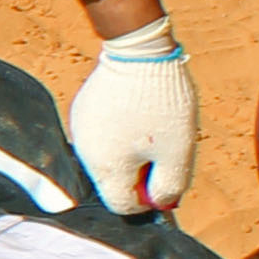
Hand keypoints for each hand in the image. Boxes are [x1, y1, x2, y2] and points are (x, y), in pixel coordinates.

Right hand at [65, 28, 195, 214]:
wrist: (139, 52)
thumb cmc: (162, 105)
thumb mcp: (178, 152)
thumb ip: (169, 187)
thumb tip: (159, 203)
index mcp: (106, 169)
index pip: (123, 206)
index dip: (149, 199)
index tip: (166, 175)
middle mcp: (85, 154)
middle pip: (115, 181)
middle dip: (141, 172)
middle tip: (164, 147)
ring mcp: (80, 130)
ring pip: (109, 157)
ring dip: (131, 151)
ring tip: (152, 125)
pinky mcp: (82, 110)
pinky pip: (102, 135)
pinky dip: (120, 132)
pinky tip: (137, 111)